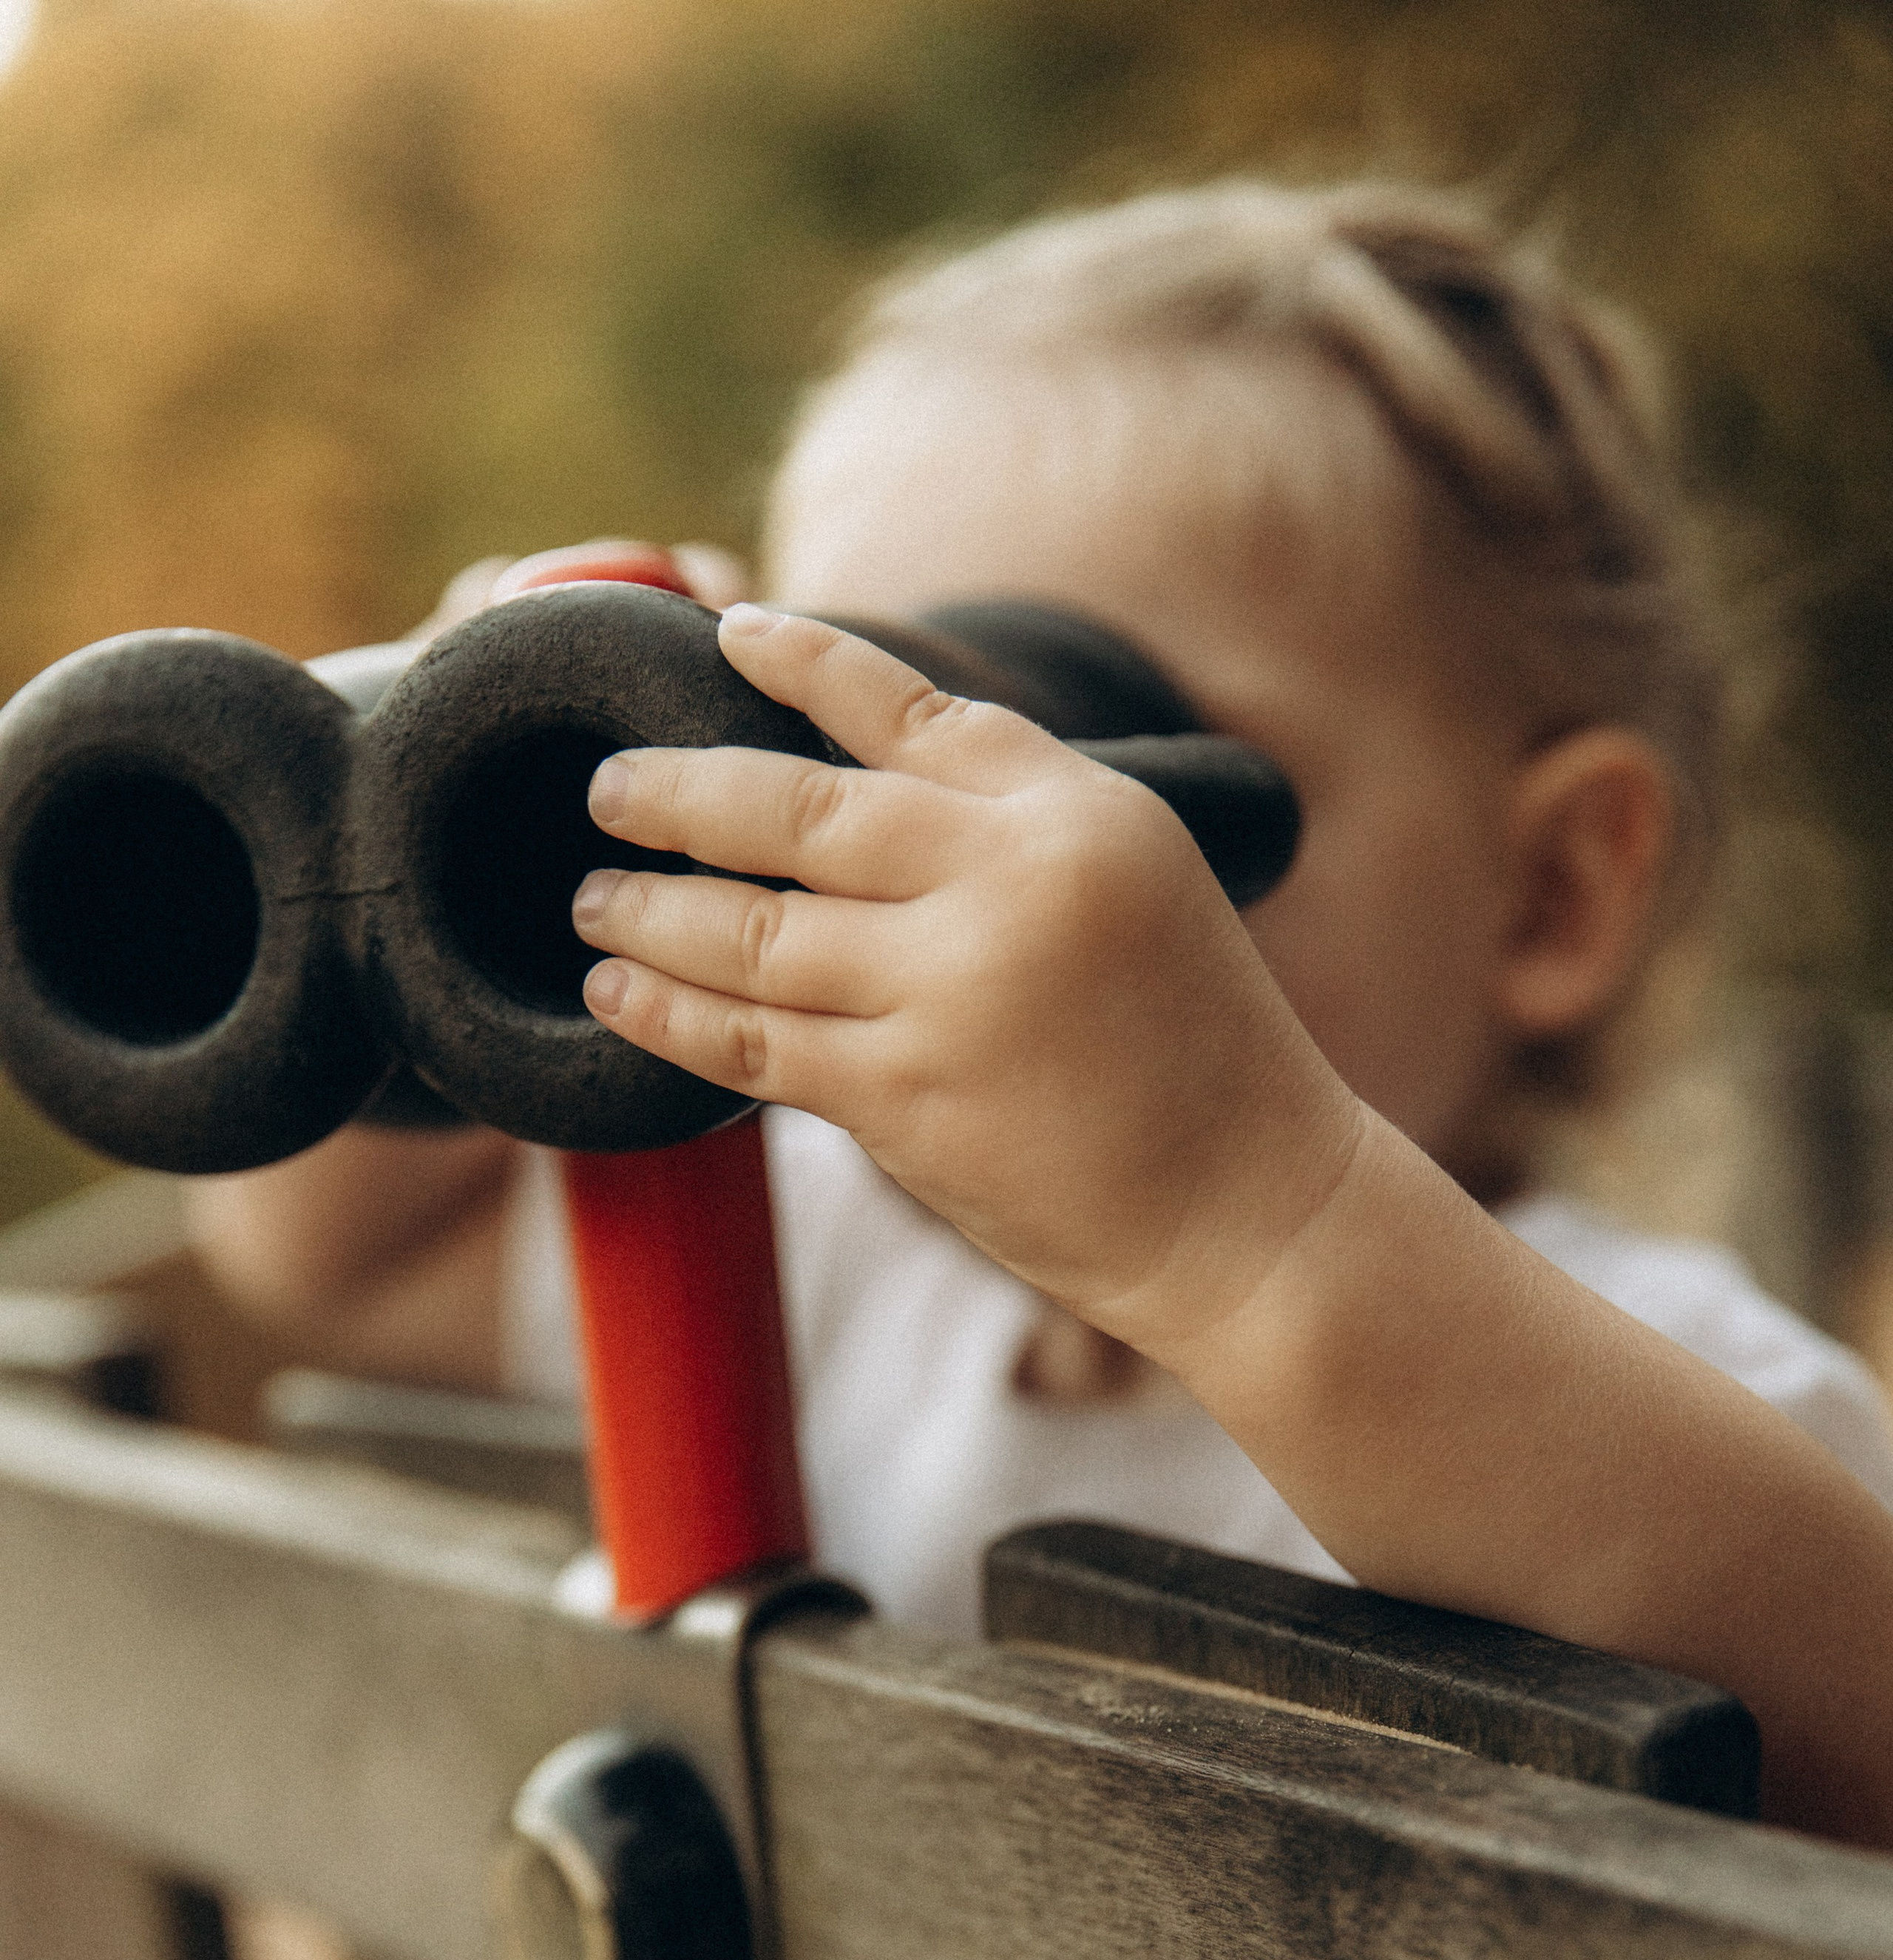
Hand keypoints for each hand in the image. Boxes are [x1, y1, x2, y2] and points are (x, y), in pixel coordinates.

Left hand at [572, 605, 1363, 1361]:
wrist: (1252, 1209)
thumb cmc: (1196, 1052)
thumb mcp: (1139, 886)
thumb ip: (1013, 827)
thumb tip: (856, 790)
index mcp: (1072, 814)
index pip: (906, 707)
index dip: (801, 663)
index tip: (726, 633)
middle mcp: (1008, 883)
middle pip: (794, 810)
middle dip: (677, 794)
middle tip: (604, 790)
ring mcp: (952, 992)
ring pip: (752, 932)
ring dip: (650, 912)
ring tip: (592, 899)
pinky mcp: (908, 1097)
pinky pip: (752, 1043)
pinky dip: (670, 1016)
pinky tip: (617, 996)